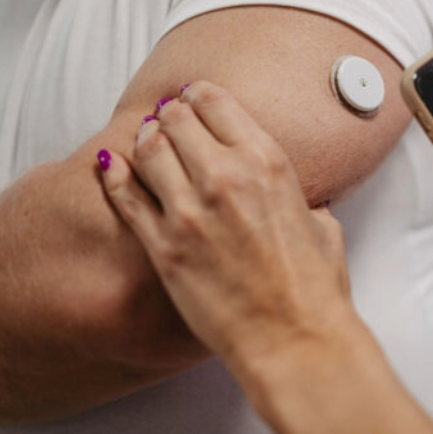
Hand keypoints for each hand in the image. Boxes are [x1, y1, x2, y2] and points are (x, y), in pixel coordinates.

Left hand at [98, 81, 356, 364]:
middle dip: (170, 115)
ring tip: (146, 143)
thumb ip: (302, 199)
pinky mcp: (164, 247)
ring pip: (147, 150)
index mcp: (268, 163)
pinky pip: (126, 197)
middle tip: (167, 120)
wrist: (294, 338)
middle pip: (176, 119)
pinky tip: (109, 166)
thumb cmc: (314, 288)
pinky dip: (113, 175)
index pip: (216, 102)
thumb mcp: (323, 224)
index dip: (198, 96)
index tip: (192, 99)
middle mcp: (226, 177)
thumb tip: (300, 200)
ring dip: (145, 141)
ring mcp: (190, 212)